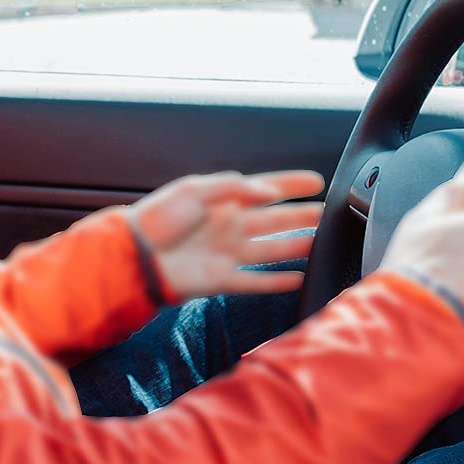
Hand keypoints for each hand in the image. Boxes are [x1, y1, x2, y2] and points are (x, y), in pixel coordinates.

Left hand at [124, 169, 325, 302]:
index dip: (291, 185)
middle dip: (302, 217)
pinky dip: (278, 281)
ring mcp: (228, 254)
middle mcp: (230, 226)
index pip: (266, 189)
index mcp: (223, 201)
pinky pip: (257, 281)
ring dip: (298, 246)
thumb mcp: (194, 189)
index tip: (317, 181)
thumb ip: (233, 187)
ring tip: (323, 242)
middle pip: (276, 220)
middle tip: (329, 215)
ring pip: (273, 249)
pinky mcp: (223, 280)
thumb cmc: (157, 218)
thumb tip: (269, 193)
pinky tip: (299, 278)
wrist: (134, 255)